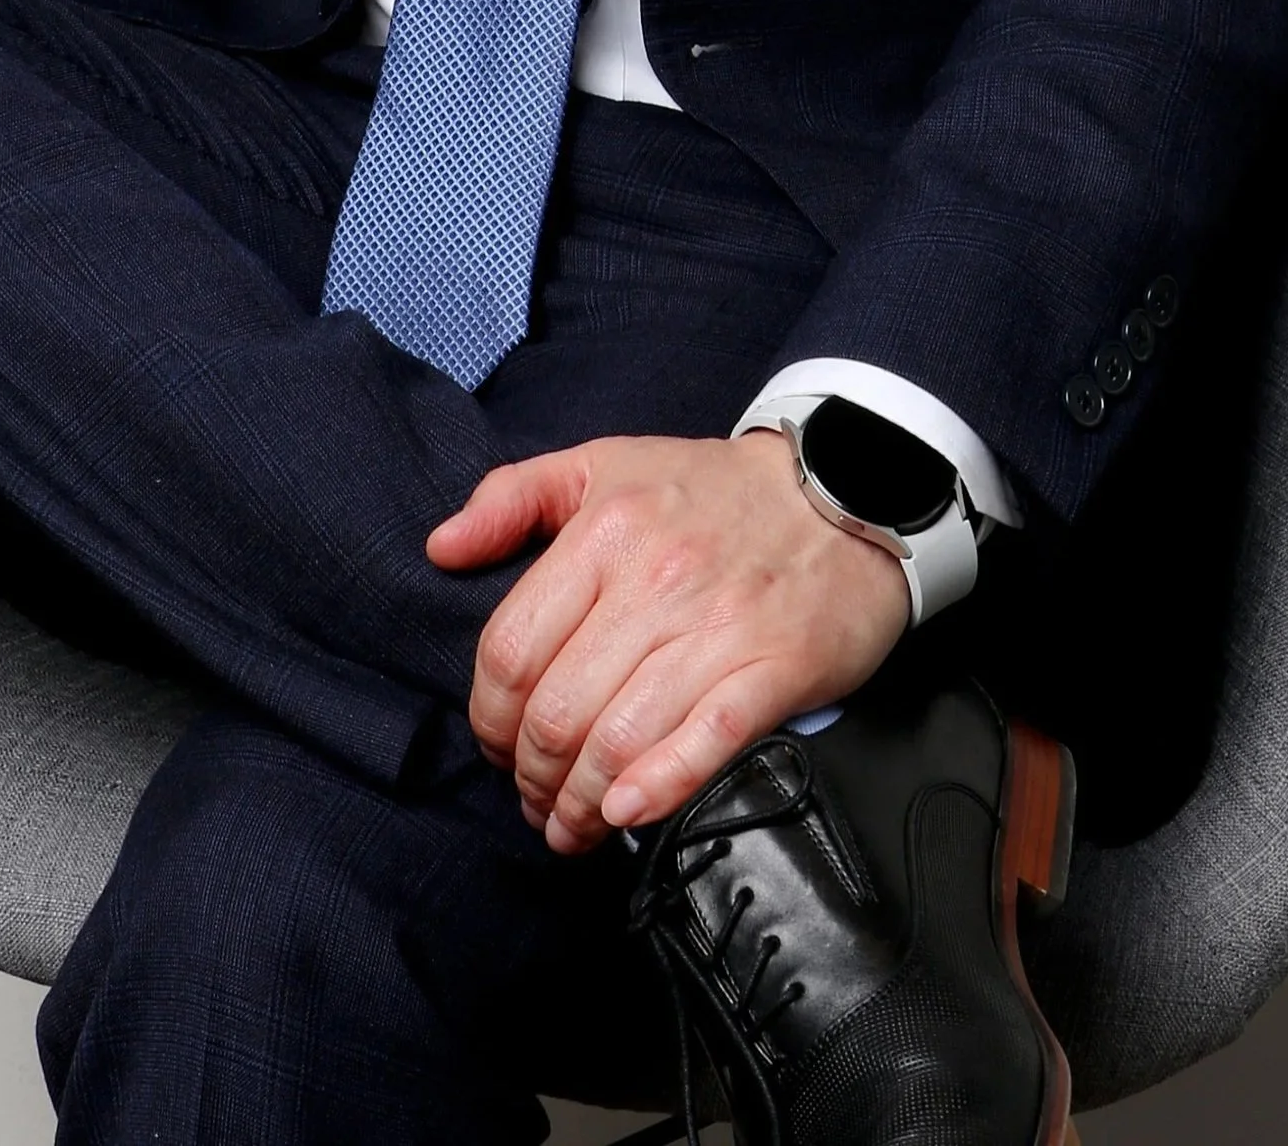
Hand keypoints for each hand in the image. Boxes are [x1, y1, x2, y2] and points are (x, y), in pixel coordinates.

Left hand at [428, 430, 910, 856]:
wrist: (845, 488)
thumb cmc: (713, 488)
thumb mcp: (604, 463)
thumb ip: (513, 496)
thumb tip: (442, 549)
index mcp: (605, 532)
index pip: (511, 649)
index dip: (489, 716)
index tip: (496, 743)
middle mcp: (656, 581)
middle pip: (557, 710)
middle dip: (529, 774)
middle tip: (531, 796)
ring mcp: (717, 630)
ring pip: (618, 741)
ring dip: (578, 804)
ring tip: (569, 824)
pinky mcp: (774, 669)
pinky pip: (704, 743)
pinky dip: (656, 790)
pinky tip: (623, 815)